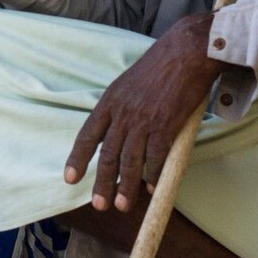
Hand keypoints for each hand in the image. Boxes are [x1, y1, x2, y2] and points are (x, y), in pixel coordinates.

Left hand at [63, 14, 223, 211]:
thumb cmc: (160, 65)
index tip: (70, 178)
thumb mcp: (128, 83)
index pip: (87, 134)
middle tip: (98, 204)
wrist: (186, 52)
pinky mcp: (166, 125)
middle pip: (107, 154)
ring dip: (126, 186)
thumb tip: (121, 132)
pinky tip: (152, 188)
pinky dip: (153, 175)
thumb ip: (122, 107)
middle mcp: (122, 113)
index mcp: (110, 101)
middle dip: (101, 182)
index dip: (78, 158)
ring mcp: (143, 121)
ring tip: (122, 205)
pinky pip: (156, 157)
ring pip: (130, 161)